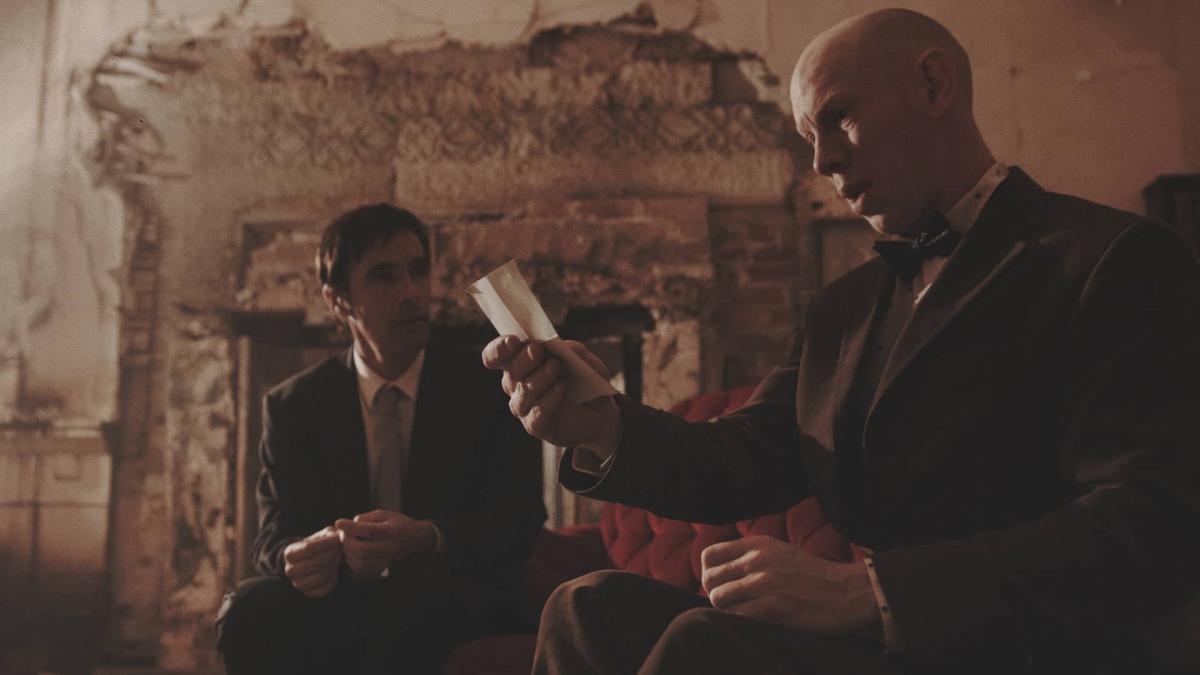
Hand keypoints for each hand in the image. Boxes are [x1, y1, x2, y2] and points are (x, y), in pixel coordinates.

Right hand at [282, 526, 341, 597]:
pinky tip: (334, 571)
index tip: (337, 540)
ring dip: (333, 567)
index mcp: (290, 553)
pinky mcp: (307, 593)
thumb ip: (331, 534)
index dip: (326, 544)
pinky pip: (324, 589)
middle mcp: (290, 570)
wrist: (313, 561)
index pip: (308, 548)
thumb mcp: (323, 535)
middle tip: (340, 550)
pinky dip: (333, 580)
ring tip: (337, 559)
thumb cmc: (320, 545)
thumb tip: (340, 536)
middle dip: (332, 555)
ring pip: (320, 577)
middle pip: (316, 563)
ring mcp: (298, 583)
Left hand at [334, 510, 436, 582]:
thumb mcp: (384, 514)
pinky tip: (352, 551)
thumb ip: (366, 518)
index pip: (368, 531)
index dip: (350, 527)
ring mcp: (384, 561)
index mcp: (390, 532)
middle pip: (361, 550)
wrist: (414, 540)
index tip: (338, 521)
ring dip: (347, 552)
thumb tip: (348, 526)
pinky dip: (351, 561)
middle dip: (346, 542)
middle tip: (343, 533)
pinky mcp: (379, 569)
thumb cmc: (396, 524)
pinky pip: (360, 570)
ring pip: (358, 563)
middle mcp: (388, 548)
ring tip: (348, 542)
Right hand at [481, 336, 620, 454]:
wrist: (599, 413)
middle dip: (523, 359)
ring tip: (556, 367)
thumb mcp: (584, 359)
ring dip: (539, 377)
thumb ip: (571, 349)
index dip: (499, 348)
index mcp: (519, 363)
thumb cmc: (585, 381)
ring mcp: (524, 407)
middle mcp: (515, 385)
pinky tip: (561, 388)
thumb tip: (556, 345)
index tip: (513, 341)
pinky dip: (549, 399)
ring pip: (522, 391)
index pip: (495, 356)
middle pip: (510, 372)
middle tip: (538, 350)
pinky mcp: (535, 425)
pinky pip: (537, 413)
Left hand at [700, 535, 879, 636]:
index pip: (709, 555)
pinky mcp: (771, 607)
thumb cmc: (811, 576)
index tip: (720, 584)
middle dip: (714, 593)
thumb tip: (716, 572)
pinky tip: (755, 620)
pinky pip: (736, 616)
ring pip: (719, 598)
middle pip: (710, 578)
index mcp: (758, 544)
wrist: (845, 593)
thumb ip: (750, 556)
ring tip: (744, 612)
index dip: (708, 573)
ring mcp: (763, 583)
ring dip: (727, 610)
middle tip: (730, 603)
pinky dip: (739, 621)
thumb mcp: (779, 552)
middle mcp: (757, 559)